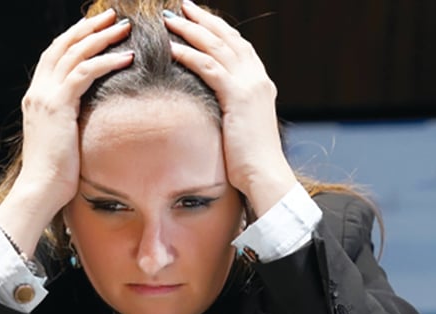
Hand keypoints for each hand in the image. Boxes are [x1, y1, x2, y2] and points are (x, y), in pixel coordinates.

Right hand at [0, 9, 133, 252]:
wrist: (40, 189)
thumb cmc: (56, 173)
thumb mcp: (62, 138)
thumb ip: (71, 118)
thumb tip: (91, 113)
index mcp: (37, 97)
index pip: (54, 55)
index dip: (75, 38)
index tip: (96, 28)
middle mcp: (37, 91)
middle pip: (62, 46)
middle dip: (88, 28)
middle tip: (111, 16)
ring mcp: (45, 97)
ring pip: (74, 54)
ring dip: (100, 38)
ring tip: (122, 28)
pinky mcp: (57, 106)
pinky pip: (84, 73)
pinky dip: (106, 61)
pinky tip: (127, 57)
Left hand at [165, 2, 297, 216]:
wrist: (265, 176)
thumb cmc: (249, 160)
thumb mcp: (240, 126)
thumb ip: (230, 108)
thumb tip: (211, 103)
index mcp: (261, 84)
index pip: (238, 46)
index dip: (218, 29)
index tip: (198, 17)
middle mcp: (258, 79)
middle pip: (228, 39)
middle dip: (204, 20)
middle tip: (182, 6)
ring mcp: (251, 85)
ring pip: (218, 47)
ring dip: (192, 30)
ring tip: (170, 19)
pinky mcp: (239, 97)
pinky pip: (210, 68)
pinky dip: (190, 55)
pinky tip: (172, 48)